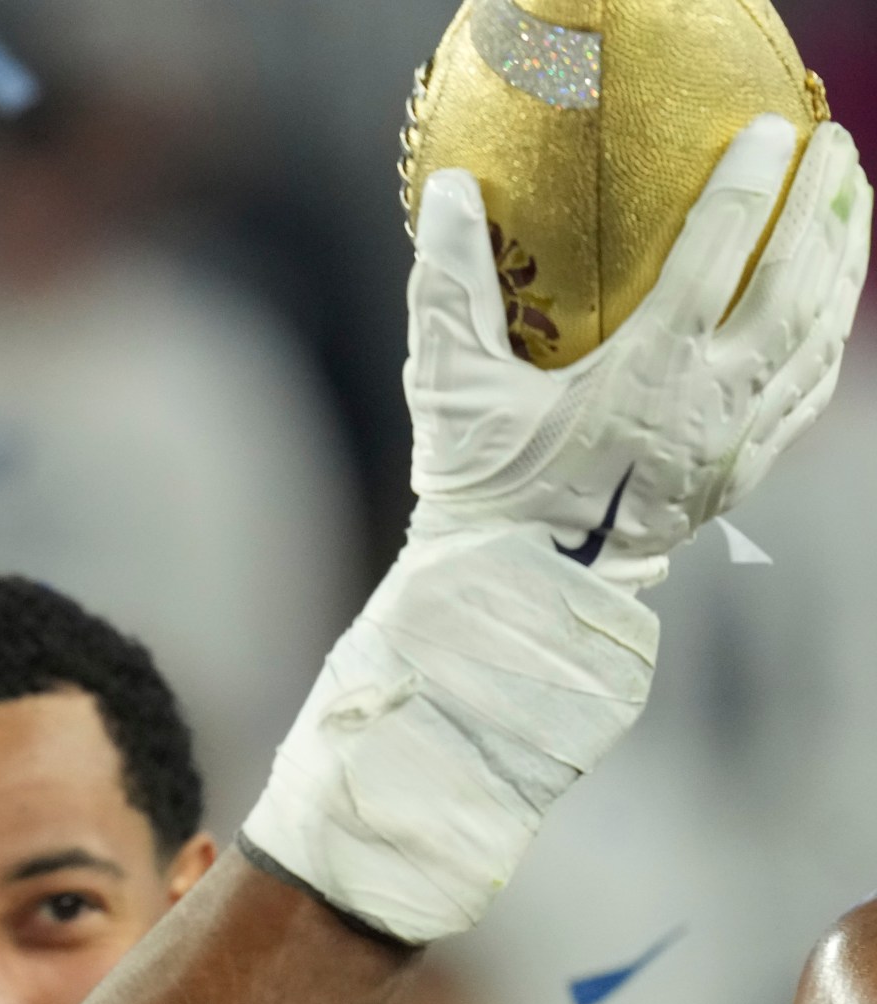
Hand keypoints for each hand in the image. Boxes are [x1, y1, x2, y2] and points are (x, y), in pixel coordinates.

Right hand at [406, 117, 870, 589]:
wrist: (516, 595)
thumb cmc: (483, 493)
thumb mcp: (451, 387)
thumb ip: (448, 286)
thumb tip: (446, 193)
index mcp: (648, 373)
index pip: (716, 253)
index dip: (750, 183)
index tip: (774, 131)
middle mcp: (709, 401)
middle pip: (791, 285)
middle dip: (821, 207)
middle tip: (837, 148)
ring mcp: (735, 441)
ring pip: (816, 338)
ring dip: (844, 264)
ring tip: (855, 207)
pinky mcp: (741, 472)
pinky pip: (809, 394)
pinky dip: (832, 339)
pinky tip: (836, 307)